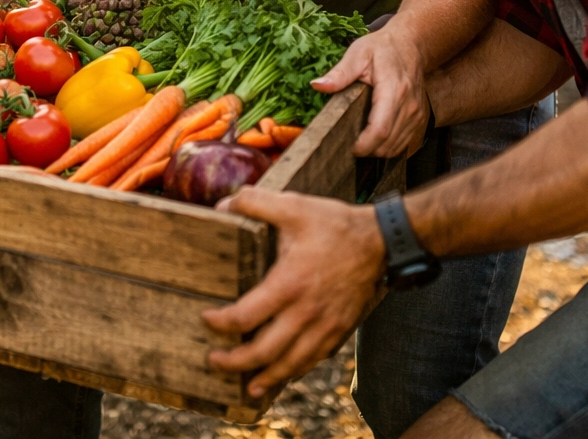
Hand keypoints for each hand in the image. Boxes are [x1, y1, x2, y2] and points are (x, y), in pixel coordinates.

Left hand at [203, 188, 384, 395]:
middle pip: (265, 351)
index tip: (206, 319)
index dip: (221, 323)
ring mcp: (326, 326)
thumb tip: (222, 204)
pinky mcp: (340, 330)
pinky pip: (314, 360)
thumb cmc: (334, 224)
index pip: (246, 316)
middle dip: (235, 362)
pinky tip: (283, 373)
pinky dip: (295, 371)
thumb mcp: (293, 205)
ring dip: (266, 377)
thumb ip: (254, 202)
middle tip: (214, 361)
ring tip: (246, 385)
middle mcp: (306, 312)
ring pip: (291, 364)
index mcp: (289, 283)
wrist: (381, 242)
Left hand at [312, 22, 428, 156]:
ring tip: (357, 140)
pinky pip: (403, 143)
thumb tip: (317, 86)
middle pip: (387, 143)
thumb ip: (339, 73)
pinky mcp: (419, 119)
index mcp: (393, 90)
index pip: (380, 129)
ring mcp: (416, 114)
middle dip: (366, 150)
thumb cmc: (382, 48)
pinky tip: (372, 137)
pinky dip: (387, 146)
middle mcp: (409, 106)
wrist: (409, 44)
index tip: (347, 147)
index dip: (363, 144)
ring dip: (376, 150)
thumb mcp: (357, 54)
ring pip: (396, 147)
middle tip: (346, 143)